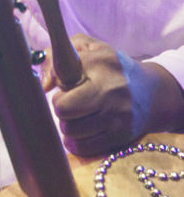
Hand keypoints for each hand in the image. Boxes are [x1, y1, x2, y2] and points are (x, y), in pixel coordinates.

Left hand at [42, 34, 183, 155]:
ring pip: (70, 130)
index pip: (61, 78)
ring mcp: (118, 116)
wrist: (152, 92)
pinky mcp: (120, 137)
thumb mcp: (87, 49)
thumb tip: (44, 84)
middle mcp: (111, 90)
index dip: (57, 83)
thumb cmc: (109, 69)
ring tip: (79, 116)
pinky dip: (75, 141)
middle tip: (70, 103)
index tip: (65, 83)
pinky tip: (82, 131)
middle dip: (60, 107)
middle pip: (62, 109)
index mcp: (101, 64)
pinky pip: (82, 147)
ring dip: (68, 125)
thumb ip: (56, 56)